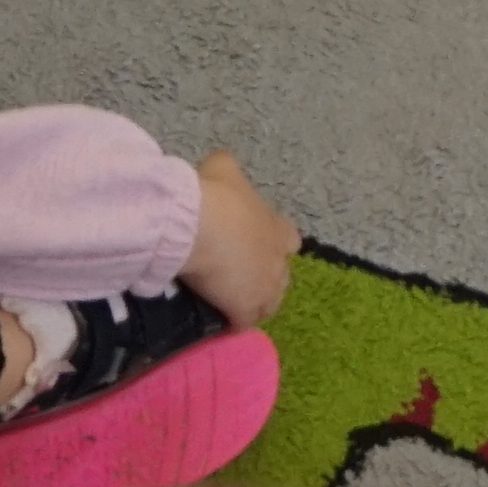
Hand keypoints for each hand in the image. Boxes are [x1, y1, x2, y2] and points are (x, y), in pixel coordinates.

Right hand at [182, 149, 298, 325]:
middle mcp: (278, 260)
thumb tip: (218, 163)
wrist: (198, 227)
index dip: (276, 243)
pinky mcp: (245, 308)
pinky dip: (234, 323)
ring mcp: (265, 287)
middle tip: (243, 276)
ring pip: (269, 304)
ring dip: (255, 303)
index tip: (259, 244)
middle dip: (267, 276)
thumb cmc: (215, 196)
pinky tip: (221, 323)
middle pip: (282, 275)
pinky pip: (243, 322)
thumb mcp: (222, 168)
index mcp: (276, 228)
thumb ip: (225, 167)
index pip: (289, 239)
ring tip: (234, 303)